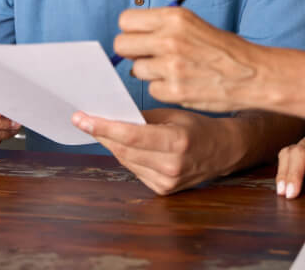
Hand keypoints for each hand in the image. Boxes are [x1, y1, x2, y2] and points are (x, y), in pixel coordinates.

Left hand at [71, 107, 238, 194]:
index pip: (131, 136)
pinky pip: (135, 170)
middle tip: (84, 120)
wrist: (223, 150)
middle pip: (124, 150)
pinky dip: (126, 156)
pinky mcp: (163, 190)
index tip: (82, 118)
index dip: (104, 127)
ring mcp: (167, 181)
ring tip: (100, 129)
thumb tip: (111, 116)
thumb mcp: (173, 114)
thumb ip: (143, 118)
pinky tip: (123, 145)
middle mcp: (172, 165)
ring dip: (112, 145)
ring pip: (126, 161)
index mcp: (177, 142)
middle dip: (101, 134)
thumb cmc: (198, 127)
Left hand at [114, 7, 264, 113]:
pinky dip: (163, 89)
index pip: (126, 20)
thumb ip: (163, 27)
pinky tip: (181, 84)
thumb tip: (133, 36)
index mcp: (174, 18)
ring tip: (172, 71)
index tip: (141, 37)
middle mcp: (169, 39)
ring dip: (150, 72)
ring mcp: (170, 66)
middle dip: (133, 52)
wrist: (253, 73)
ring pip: (136, 70)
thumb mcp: (194, 24)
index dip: (132, 30)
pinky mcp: (174, 90)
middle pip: (122, 45)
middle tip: (150, 56)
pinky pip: (151, 89)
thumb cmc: (224, 49)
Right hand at [276, 126, 304, 198]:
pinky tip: (282, 186)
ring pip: (288, 153)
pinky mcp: (299, 150)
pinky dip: (282, 172)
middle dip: (294, 174)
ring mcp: (304, 141)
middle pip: (298, 151)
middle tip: (291, 194)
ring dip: (284, 173)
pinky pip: (286, 157)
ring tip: (283, 192)